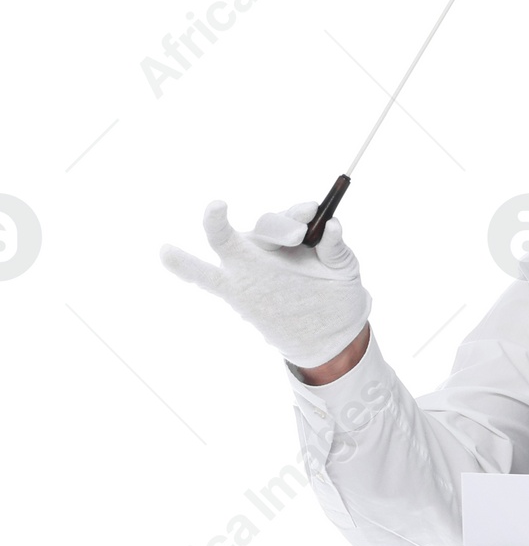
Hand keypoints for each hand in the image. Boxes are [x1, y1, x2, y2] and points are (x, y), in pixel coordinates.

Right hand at [159, 199, 371, 366]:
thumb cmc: (335, 294)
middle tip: (299, 234)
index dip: (299, 212)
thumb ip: (337, 250)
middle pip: (264, 225)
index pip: (291, 217)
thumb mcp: (343, 271)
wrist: (328, 336)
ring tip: (216, 209)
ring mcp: (246, 265)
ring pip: (228, 239)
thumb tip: (334, 226)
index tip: (312, 214)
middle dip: (278, 224)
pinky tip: (167, 253)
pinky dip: (185, 266)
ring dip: (219, 224)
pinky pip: (204, 277)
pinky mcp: (233, 289)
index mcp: (293, 236)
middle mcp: (266, 245)